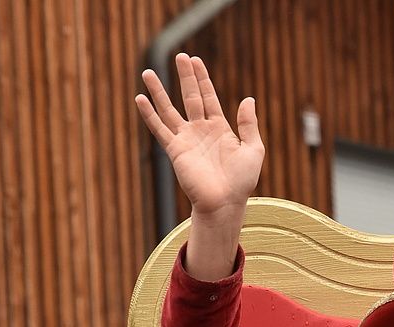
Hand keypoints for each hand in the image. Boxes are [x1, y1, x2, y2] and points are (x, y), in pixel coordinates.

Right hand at [136, 53, 263, 215]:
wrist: (225, 202)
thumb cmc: (242, 181)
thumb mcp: (253, 149)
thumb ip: (249, 124)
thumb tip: (248, 99)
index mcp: (220, 128)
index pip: (209, 97)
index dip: (202, 79)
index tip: (196, 60)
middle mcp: (201, 130)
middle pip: (190, 97)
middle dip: (185, 77)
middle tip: (179, 56)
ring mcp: (186, 139)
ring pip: (169, 109)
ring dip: (159, 91)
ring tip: (148, 72)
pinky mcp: (175, 150)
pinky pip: (160, 129)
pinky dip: (149, 114)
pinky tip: (140, 99)